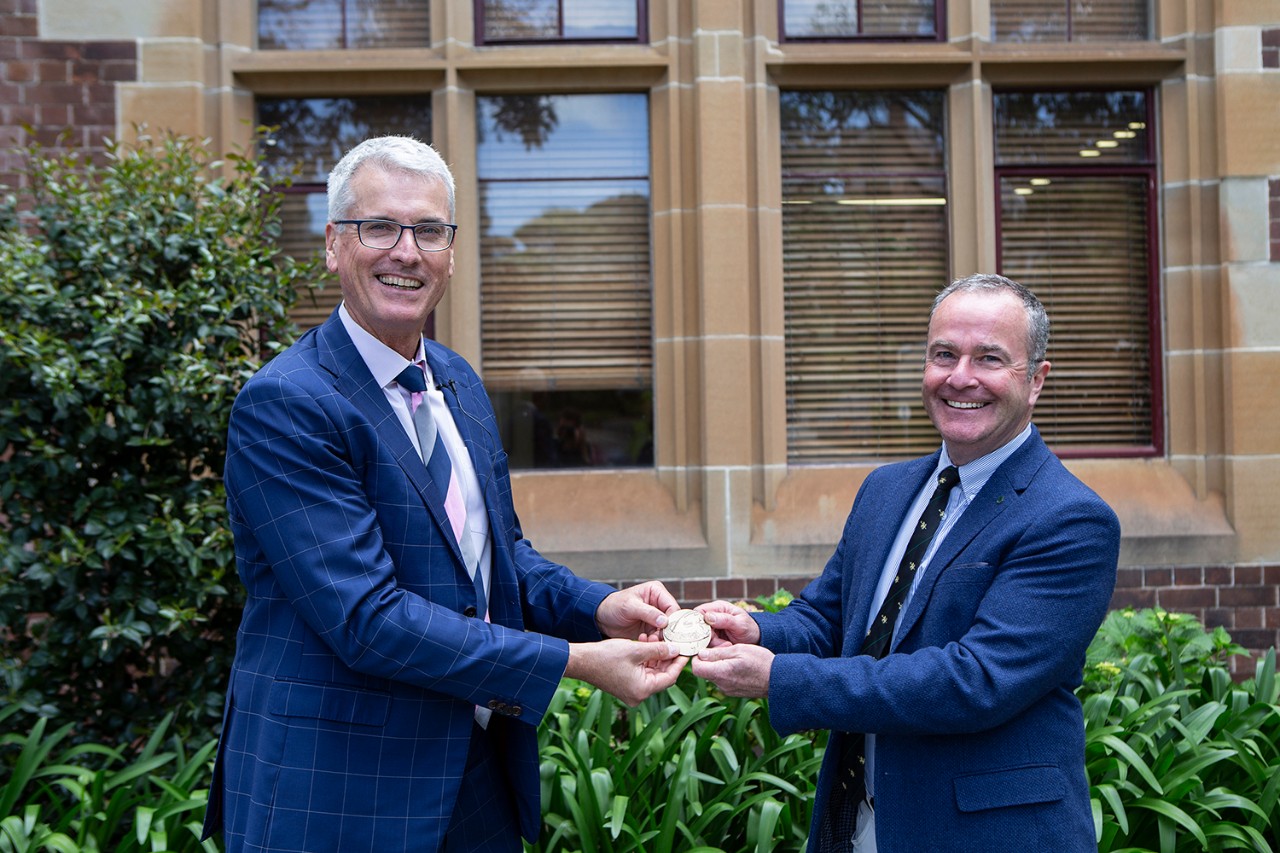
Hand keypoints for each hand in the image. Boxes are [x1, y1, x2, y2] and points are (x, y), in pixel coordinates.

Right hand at [566, 639, 686, 705]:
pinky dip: (645, 658)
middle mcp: (638, 695)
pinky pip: (642, 672)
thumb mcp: (636, 650)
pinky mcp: (626, 685)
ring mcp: (631, 691)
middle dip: (666, 656)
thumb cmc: (605, 656)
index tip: (686, 650)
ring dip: (655, 655)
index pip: (670, 677)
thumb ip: (658, 650)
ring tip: (655, 636)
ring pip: (652, 672)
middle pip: (661, 675)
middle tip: (673, 640)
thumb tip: (677, 650)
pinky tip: (645, 641)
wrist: (581, 661)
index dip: (679, 663)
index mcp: (642, 690)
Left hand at [596, 581, 679, 640]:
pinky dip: (655, 642)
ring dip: (661, 638)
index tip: (670, 631)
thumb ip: (648, 612)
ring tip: (651, 641)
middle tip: (662, 640)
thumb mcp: (630, 606)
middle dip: (668, 631)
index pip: (672, 606)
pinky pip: (659, 637)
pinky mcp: (651, 629)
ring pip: (667, 630)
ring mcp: (656, 617)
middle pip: (673, 620)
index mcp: (657, 592)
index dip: (673, 619)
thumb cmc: (614, 605)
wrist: (602, 617)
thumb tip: (665, 621)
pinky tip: (647, 643)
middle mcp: (659, 604)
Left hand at [690, 643, 772, 697]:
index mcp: (721, 672)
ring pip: (714, 675)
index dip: (697, 657)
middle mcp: (722, 684)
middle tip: (721, 649)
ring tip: (732, 656)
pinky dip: (725, 672)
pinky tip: (737, 666)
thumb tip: (701, 654)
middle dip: (708, 660)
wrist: (778, 679)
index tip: (704, 648)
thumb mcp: (739, 650)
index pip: (696, 668)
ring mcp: (728, 690)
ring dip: (718, 666)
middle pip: (704, 672)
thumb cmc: (760, 661)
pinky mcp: (733, 692)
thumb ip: (718, 653)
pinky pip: (723, 681)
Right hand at [695, 600, 761, 646]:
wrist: (755, 640)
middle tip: (721, 642)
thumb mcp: (740, 624)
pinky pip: (708, 644)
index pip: (699, 611)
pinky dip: (715, 647)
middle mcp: (713, 616)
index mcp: (718, 608)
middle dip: (708, 636)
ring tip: (727, 644)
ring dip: (713, 643)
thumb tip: (708, 617)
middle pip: (699, 626)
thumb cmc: (749, 628)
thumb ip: (725, 619)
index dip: (697, 621)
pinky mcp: (713, 638)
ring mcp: (712, 628)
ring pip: (702, 637)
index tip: (706, 632)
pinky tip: (726, 646)